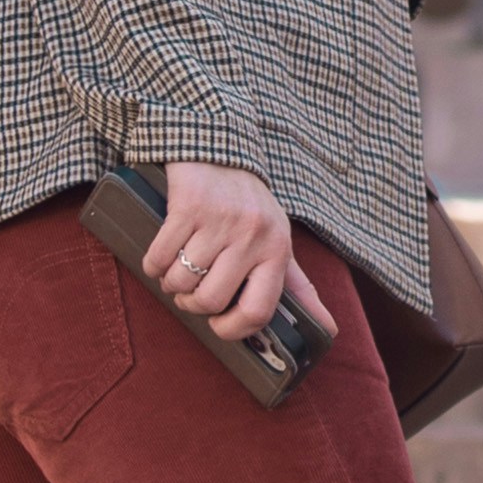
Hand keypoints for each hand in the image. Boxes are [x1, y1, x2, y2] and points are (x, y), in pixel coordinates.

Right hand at [146, 157, 322, 353]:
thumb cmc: (249, 206)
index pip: (258, 311)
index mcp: (277, 250)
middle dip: (192, 305)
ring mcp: (220, 221)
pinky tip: (161, 258)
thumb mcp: (278, 241)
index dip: (232, 329)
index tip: (218, 326)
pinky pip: (159, 258)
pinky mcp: (188, 207)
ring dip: (171, 284)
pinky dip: (153, 265)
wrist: (220, 151)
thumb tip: (329, 331)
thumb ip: (300, 287)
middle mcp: (252, 236)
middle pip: (211, 300)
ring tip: (177, 271)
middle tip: (191, 294)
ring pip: (181, 282)